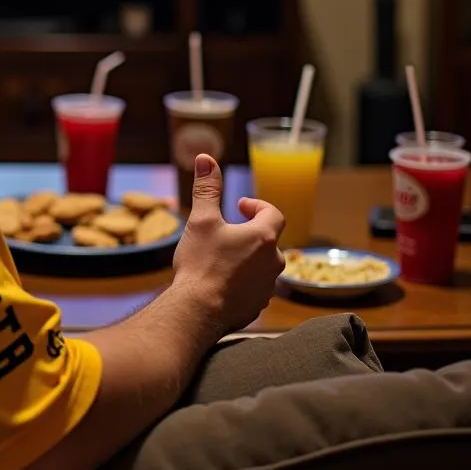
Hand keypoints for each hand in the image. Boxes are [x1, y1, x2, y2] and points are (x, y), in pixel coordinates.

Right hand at [171, 154, 284, 335]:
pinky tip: (224, 282)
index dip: (257, 206)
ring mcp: (268, 287)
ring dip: (249, 258)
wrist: (197, 311)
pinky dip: (245, 281)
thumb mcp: (201, 220)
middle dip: (252, 233)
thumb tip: (206, 158)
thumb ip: (207, 188)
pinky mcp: (258, 306)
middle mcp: (273, 262)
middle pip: (269, 240)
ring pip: (264, 266)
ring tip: (224, 258)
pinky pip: (256, 288)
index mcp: (263, 237)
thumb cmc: (201, 264)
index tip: (240, 207)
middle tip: (230, 231)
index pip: (273, 213)